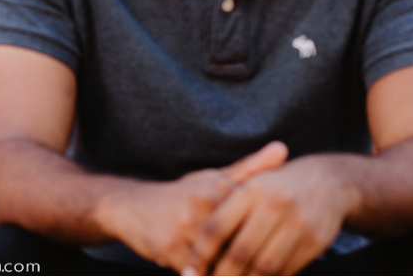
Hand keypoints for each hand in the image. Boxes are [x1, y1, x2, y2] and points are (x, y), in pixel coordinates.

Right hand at [102, 142, 287, 273]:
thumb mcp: (214, 178)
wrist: (129, 207)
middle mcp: (203, 202)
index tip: (272, 254)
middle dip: (248, 264)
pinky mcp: (170, 246)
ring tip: (233, 273)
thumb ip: (251, 168)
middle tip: (256, 271)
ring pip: (221, 262)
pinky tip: (206, 274)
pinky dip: (205, 276)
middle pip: (240, 246)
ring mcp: (185, 224)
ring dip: (228, 273)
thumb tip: (283, 149)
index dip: (265, 244)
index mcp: (219, 186)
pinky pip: (199, 273)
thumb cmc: (180, 196)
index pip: (256, 225)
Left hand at [186, 155, 352, 275]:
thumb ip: (223, 207)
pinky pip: (286, 270)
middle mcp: (274, 205)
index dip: (201, 254)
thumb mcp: (250, 184)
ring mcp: (297, 224)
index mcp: (251, 190)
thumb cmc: (276, 185)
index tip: (189, 271)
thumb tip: (192, 242)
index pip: (217, 228)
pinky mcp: (315, 241)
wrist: (327, 181)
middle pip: (239, 252)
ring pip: (264, 267)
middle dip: (221, 275)